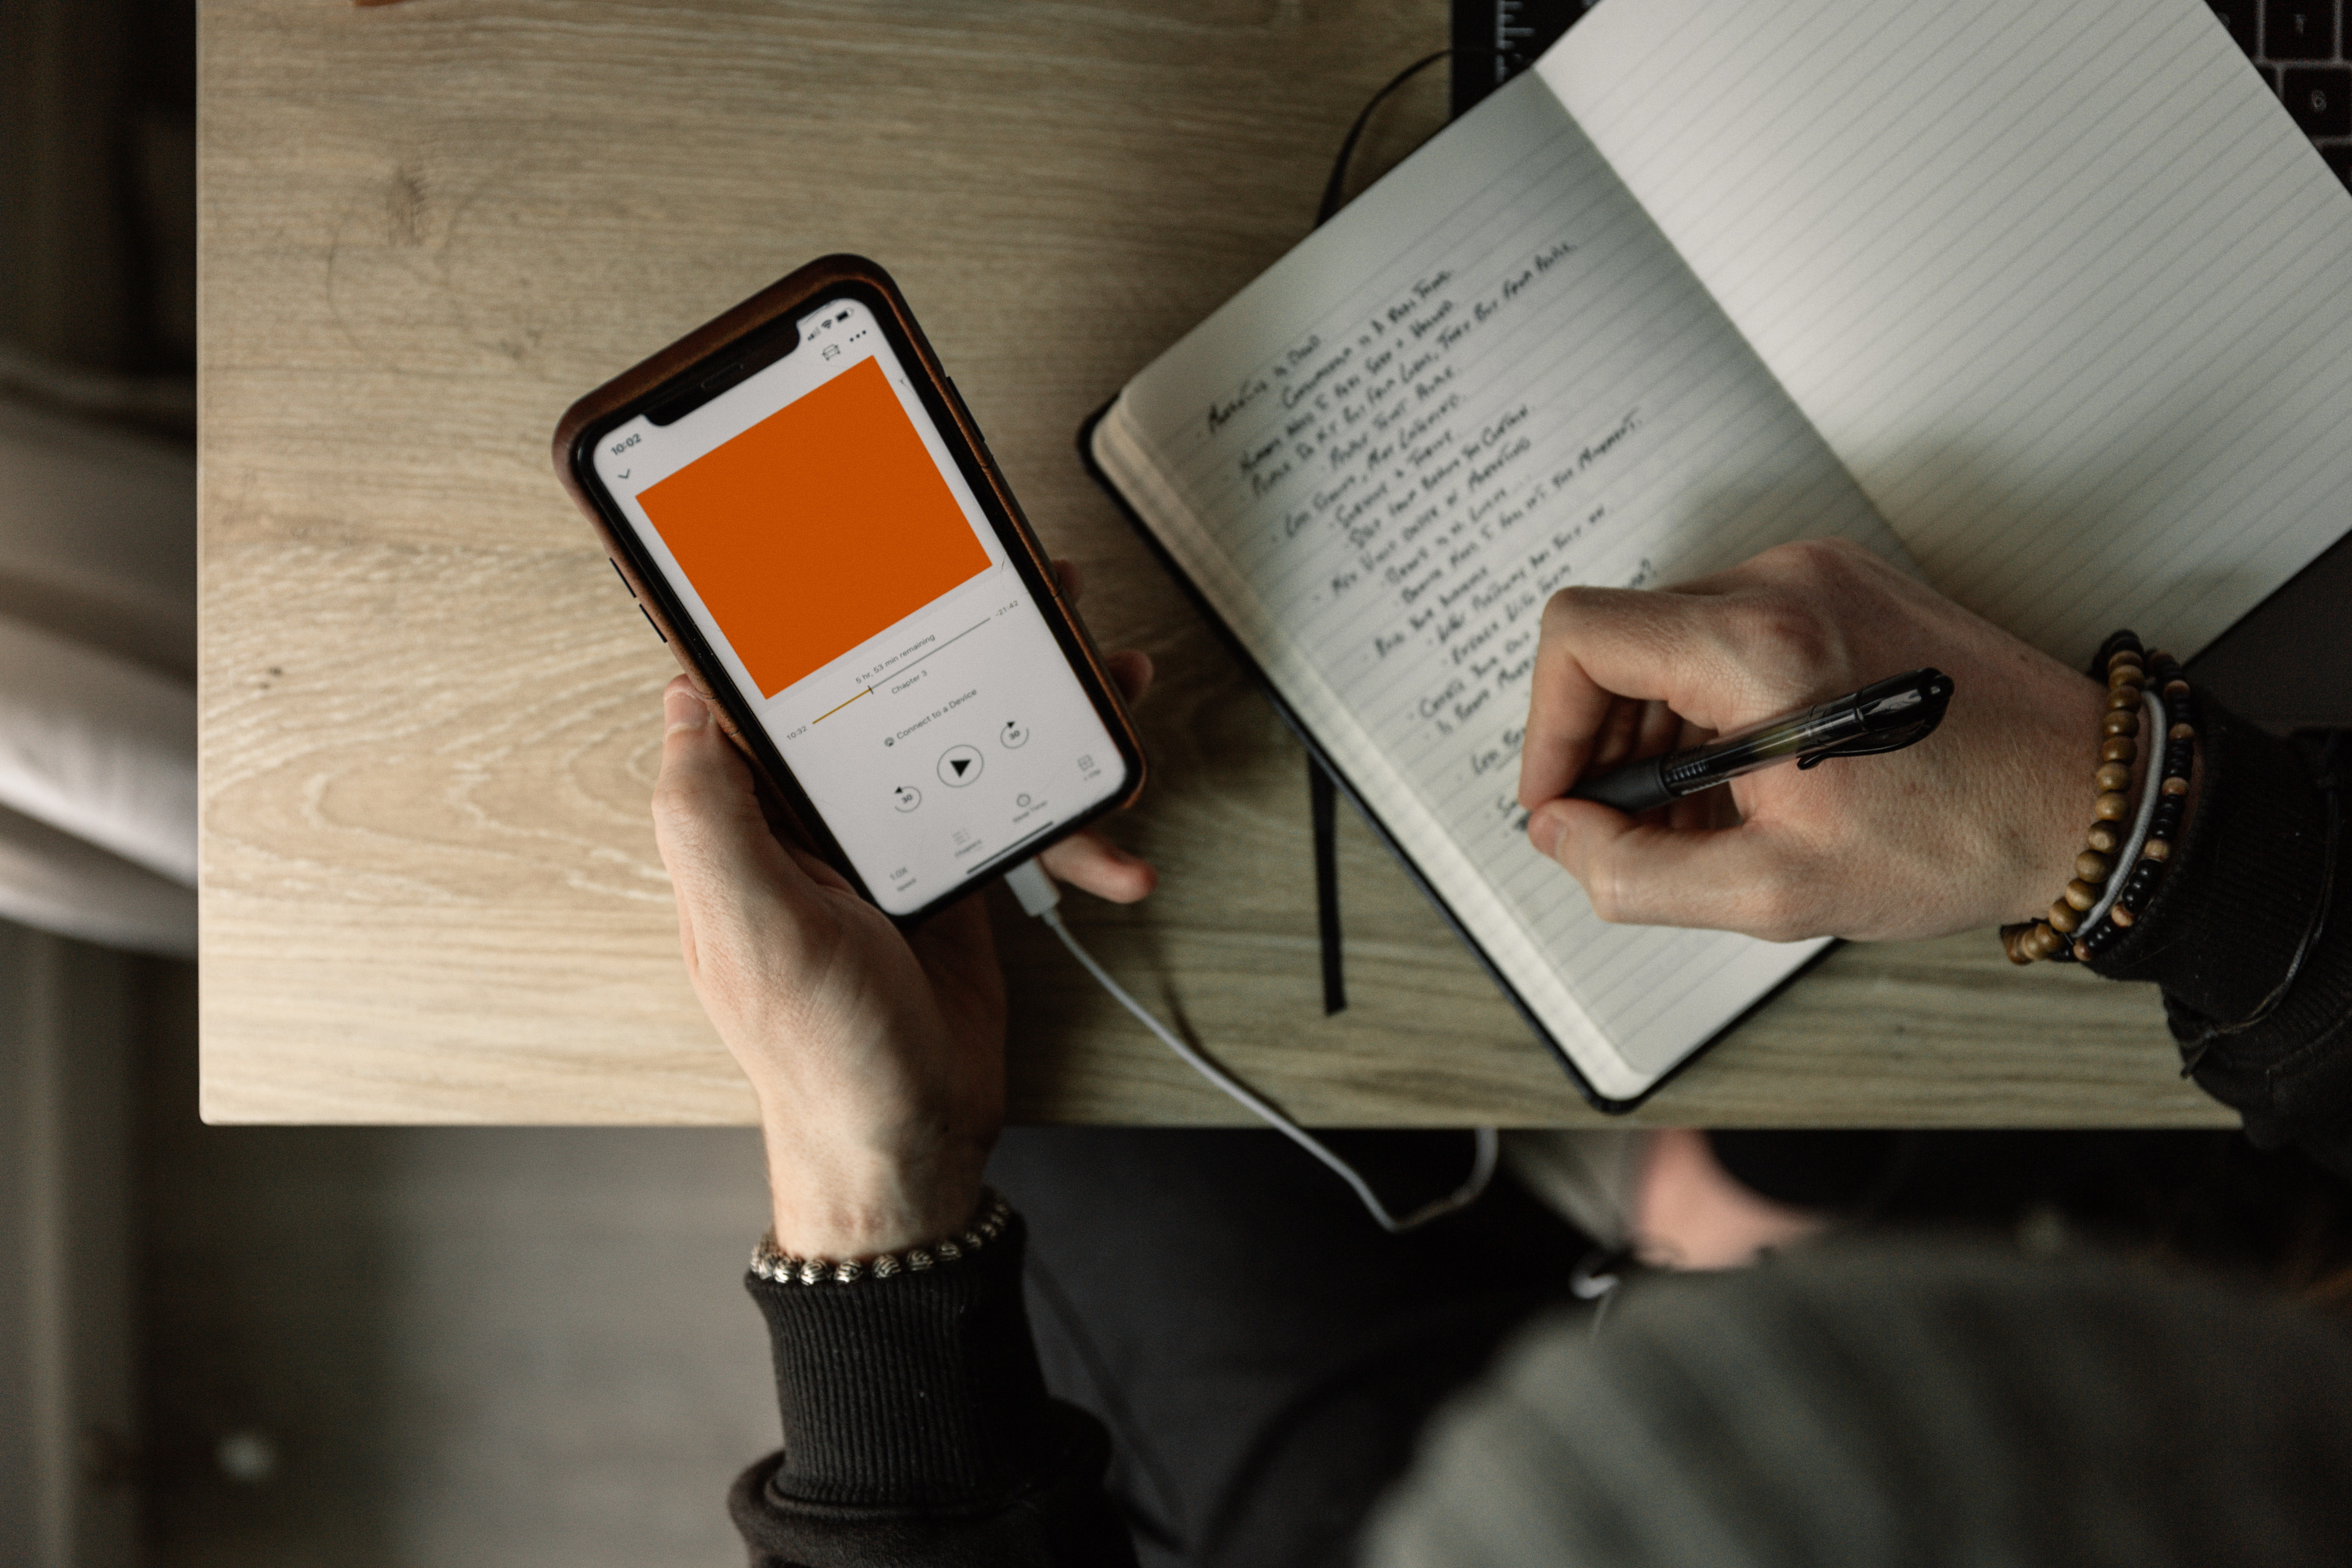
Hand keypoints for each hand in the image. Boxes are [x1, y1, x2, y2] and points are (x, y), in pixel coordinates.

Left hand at [651, 562, 1153, 1258]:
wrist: (910, 1143)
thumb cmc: (820, 1054)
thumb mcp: (748, 925)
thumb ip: (706, 811)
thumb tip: (680, 698)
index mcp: (752, 818)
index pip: (769, 688)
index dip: (805, 616)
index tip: (852, 551)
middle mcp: (817, 821)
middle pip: (887, 693)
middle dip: (957, 637)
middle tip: (1022, 589)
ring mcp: (892, 845)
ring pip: (963, 739)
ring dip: (1037, 708)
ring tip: (1102, 673)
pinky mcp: (955, 875)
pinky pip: (1015, 812)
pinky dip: (1070, 825)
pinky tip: (1113, 845)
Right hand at [1517, 538, 2107, 942]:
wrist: (2090, 800)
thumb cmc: (1959, 839)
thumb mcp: (1776, 892)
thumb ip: (1635, 873)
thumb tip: (1561, 835)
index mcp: (1761, 645)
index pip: (1582, 637)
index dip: (1547, 726)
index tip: (1562, 799)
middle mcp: (1785, 584)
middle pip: (1623, 637)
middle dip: (1605, 741)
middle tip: (1627, 827)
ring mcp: (1820, 575)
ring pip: (1673, 637)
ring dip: (1660, 729)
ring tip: (1697, 818)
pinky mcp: (1848, 586)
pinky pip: (1733, 633)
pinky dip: (1715, 706)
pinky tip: (1746, 780)